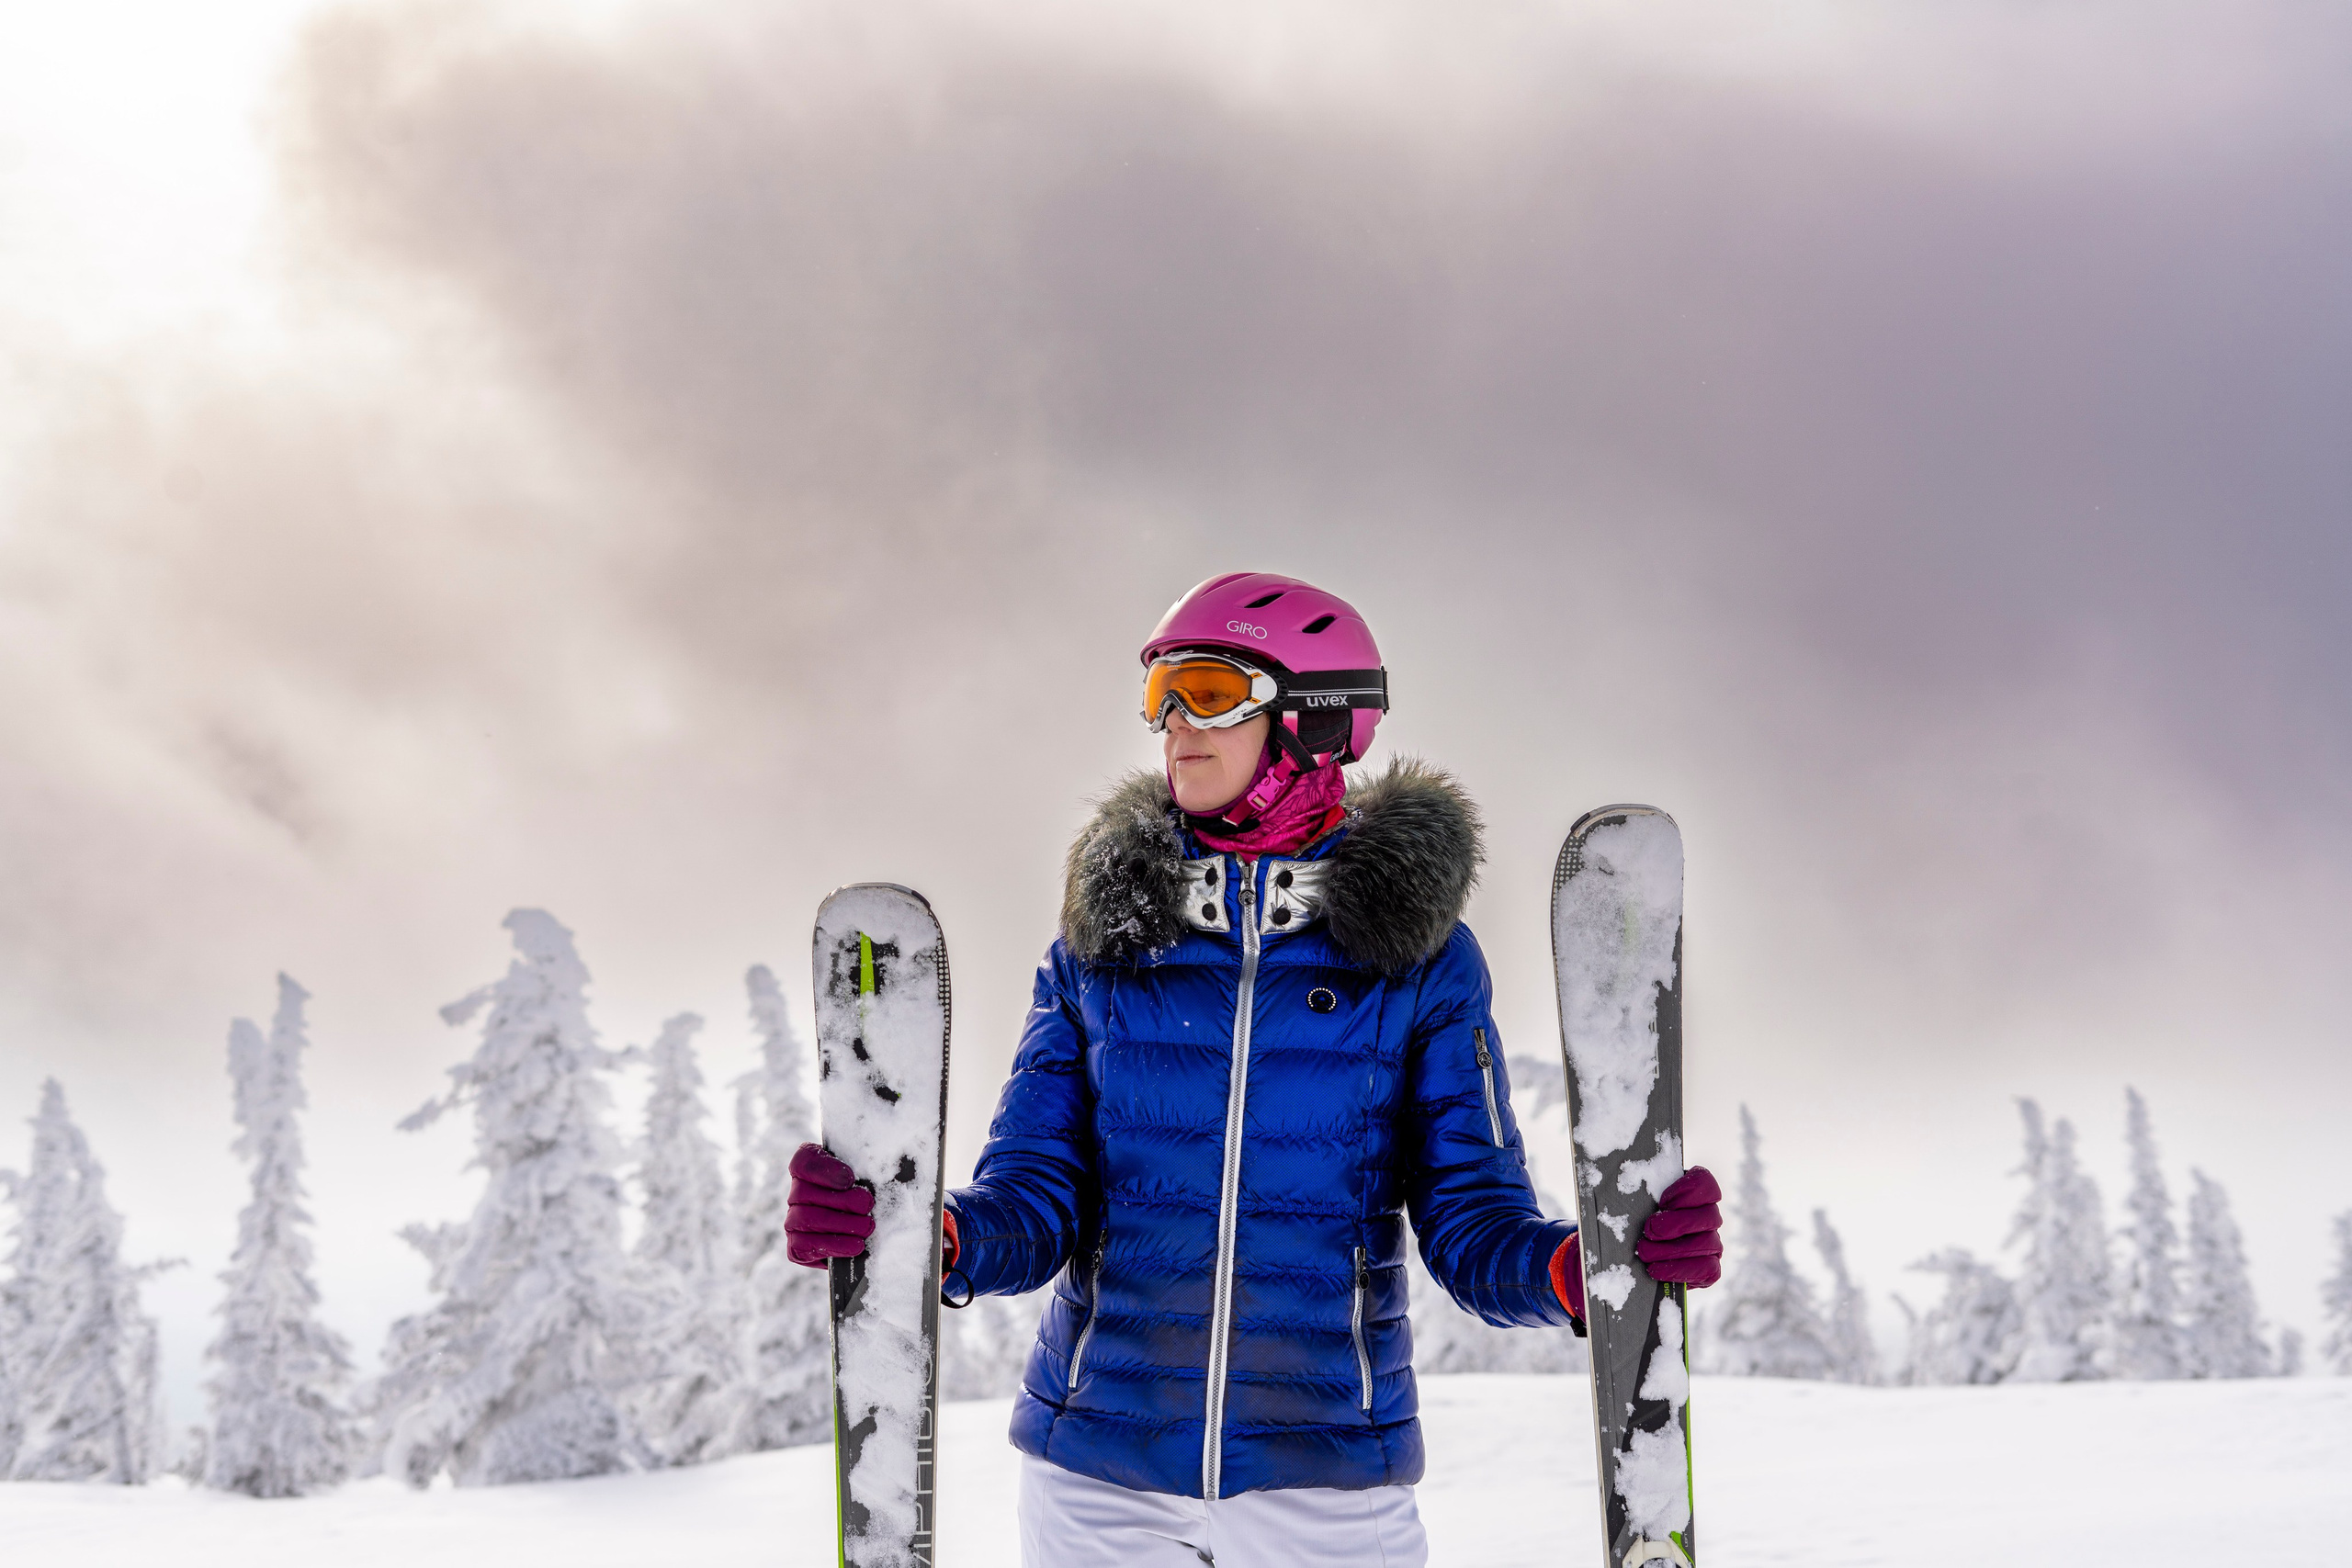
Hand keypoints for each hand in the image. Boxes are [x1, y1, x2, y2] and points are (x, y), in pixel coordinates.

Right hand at [786, 1143, 873, 1266]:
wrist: (865, 1234)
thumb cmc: (868, 1198)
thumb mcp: (869, 1179)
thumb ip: (869, 1170)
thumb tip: (882, 1167)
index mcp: (810, 1169)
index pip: (804, 1161)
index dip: (824, 1169)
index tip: (850, 1179)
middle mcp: (797, 1194)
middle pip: (805, 1192)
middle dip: (841, 1200)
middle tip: (867, 1205)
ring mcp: (793, 1220)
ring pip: (806, 1218)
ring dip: (840, 1223)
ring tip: (867, 1226)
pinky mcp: (797, 1247)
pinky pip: (805, 1245)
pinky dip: (834, 1245)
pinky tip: (856, 1245)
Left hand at [1635, 1166, 1722, 1286]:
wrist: (1630, 1255)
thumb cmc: (1631, 1219)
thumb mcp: (1629, 1198)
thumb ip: (1632, 1187)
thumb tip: (1618, 1180)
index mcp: (1692, 1193)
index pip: (1705, 1183)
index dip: (1689, 1190)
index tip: (1663, 1200)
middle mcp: (1707, 1217)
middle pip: (1710, 1216)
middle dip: (1677, 1224)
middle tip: (1649, 1230)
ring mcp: (1712, 1243)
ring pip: (1708, 1244)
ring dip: (1673, 1250)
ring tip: (1645, 1253)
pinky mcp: (1709, 1269)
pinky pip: (1709, 1270)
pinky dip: (1681, 1271)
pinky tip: (1656, 1270)